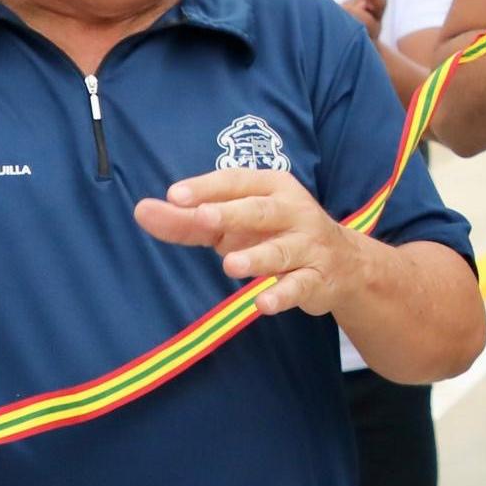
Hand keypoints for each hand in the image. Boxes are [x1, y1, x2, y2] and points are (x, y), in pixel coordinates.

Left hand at [133, 169, 363, 315]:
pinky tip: (262, 304)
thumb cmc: (274, 234)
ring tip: (230, 266)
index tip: (175, 196)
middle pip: (261, 210)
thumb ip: (188, 220)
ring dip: (257, 257)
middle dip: (232, 213)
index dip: (207, 187)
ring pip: (282, 250)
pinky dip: (282, 295)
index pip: (236, 182)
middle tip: (202, 218)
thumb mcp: (233, 223)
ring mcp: (309, 245)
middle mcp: (294, 211)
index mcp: (271, 188)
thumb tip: (142, 211)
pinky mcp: (318, 279)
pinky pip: (300, 286)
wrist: (343, 264)